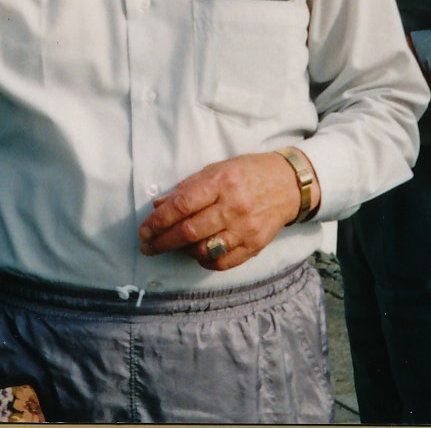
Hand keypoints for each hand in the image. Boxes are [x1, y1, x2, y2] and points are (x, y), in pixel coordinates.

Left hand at [137, 153, 304, 271]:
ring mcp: (246, 228)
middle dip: (162, 242)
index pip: (182, 205)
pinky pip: (223, 262)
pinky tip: (197, 253)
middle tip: (147, 247)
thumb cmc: (247, 173)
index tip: (143, 231)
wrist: (288, 184)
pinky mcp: (255, 245)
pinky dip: (204, 260)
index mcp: (221, 182)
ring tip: (173, 245)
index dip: (158, 221)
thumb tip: (158, 206)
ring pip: (204, 249)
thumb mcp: (216, 169)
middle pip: (190, 231)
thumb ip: (187, 188)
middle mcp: (234, 206)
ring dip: (182, 250)